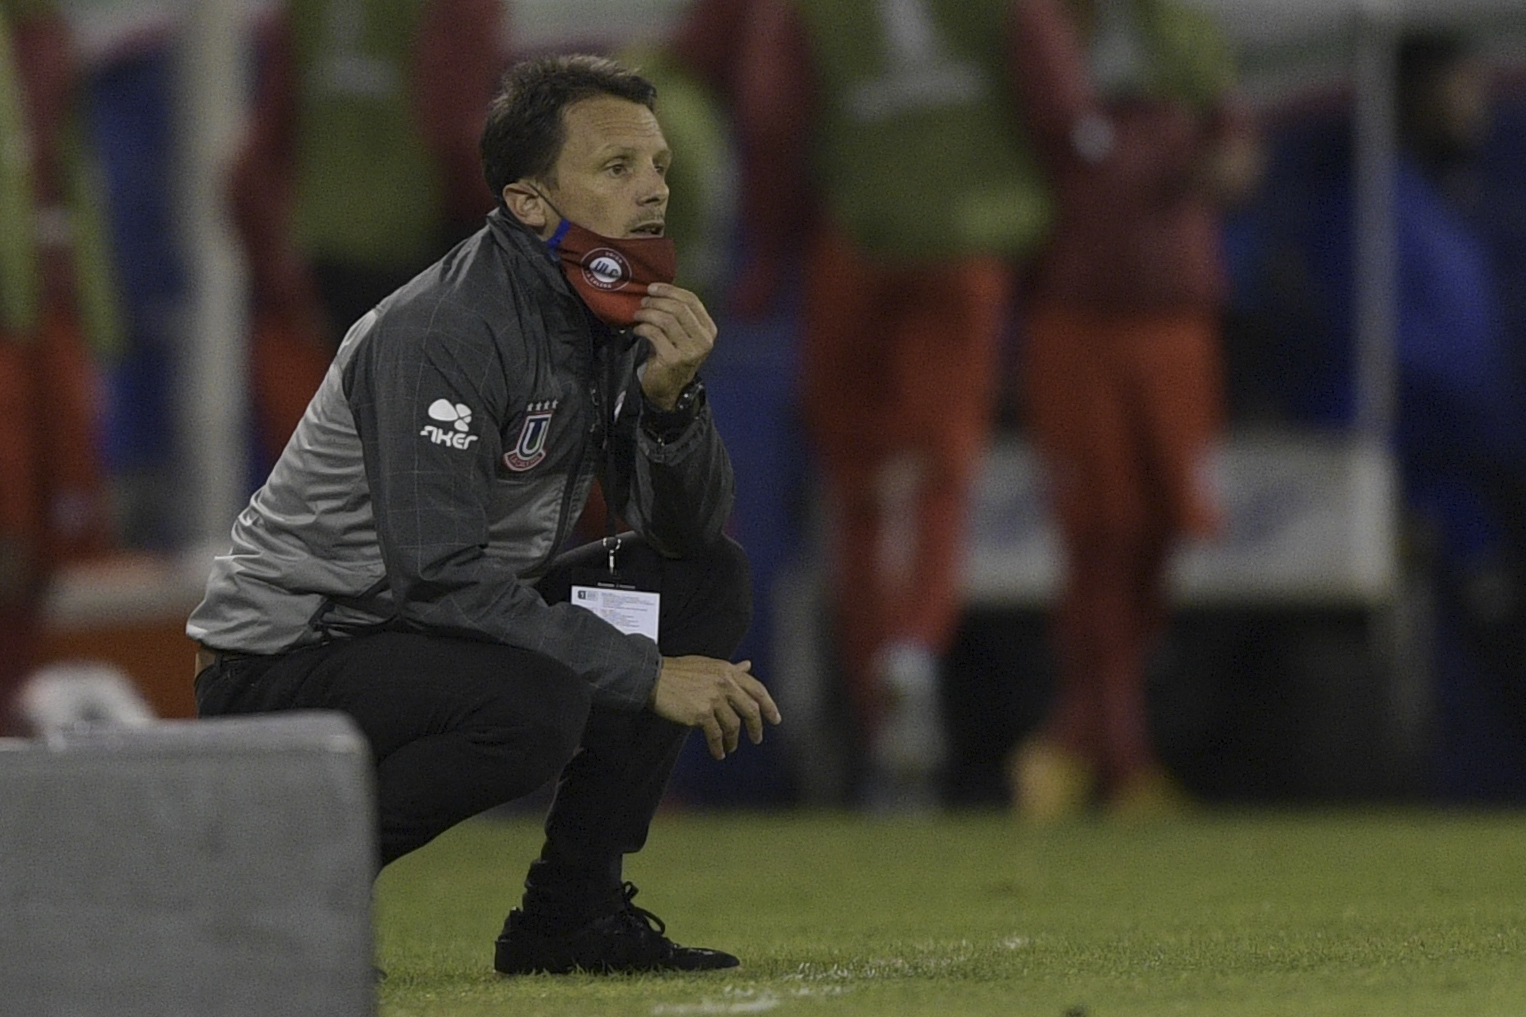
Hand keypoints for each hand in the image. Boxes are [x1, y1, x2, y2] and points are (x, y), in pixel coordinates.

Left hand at [633, 283, 715, 409]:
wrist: (669, 388)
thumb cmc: (673, 355)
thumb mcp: (684, 334)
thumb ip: (679, 314)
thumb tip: (658, 289)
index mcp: (709, 330)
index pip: (692, 301)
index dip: (670, 290)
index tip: (652, 288)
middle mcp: (704, 340)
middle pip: (679, 308)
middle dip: (657, 301)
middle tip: (643, 302)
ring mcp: (690, 351)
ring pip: (666, 319)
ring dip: (648, 313)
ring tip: (638, 314)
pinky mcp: (673, 360)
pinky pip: (654, 334)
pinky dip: (642, 328)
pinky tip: (637, 330)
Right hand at [648, 656, 781, 759]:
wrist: (654, 677)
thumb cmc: (678, 671)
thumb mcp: (709, 664)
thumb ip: (731, 668)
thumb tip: (748, 665)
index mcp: (728, 671)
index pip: (757, 689)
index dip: (769, 705)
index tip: (775, 718)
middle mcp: (725, 683)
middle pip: (751, 709)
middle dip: (756, 727)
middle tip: (757, 738)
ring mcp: (714, 699)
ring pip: (734, 725)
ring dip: (733, 740)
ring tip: (730, 748)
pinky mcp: (701, 714)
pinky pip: (716, 735)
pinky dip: (718, 746)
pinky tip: (718, 752)